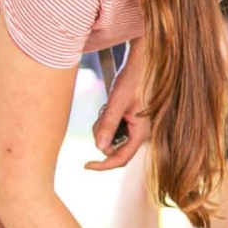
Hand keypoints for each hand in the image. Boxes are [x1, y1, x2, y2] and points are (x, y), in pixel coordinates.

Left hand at [86, 42, 151, 170]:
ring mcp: (134, 126)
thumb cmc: (133, 79)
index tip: (86, 165)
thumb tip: (99, 148)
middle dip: (101, 137)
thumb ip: (108, 124)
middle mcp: (139, 132)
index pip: (121, 158)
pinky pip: (112, 127)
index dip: (103, 165)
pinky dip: (106, 119)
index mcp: (140, 132)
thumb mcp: (117, 102)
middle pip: (114, 148)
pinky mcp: (129, 119)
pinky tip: (110, 105)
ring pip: (111, 137)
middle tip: (99, 117)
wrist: (141, 62)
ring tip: (106, 107)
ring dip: (103, 126)